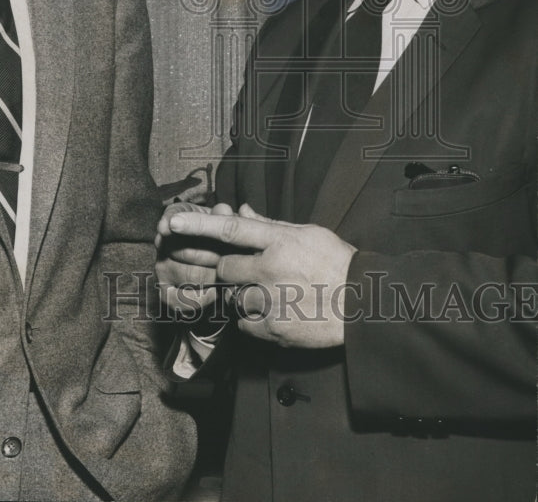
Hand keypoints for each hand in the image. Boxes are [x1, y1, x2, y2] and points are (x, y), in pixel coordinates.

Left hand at [167, 204, 356, 347]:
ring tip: (277, 294)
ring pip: (236, 297)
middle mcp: (271, 270)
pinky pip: (245, 324)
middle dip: (233, 269)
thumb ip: (271, 224)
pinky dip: (255, 320)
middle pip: (226, 268)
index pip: (231, 229)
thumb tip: (241, 209)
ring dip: (247, 295)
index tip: (172, 222)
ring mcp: (271, 302)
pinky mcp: (273, 330)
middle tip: (256, 271)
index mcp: (280, 242)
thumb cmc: (339, 264)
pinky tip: (278, 312)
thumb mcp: (309, 233)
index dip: (199, 225)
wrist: (366, 306)